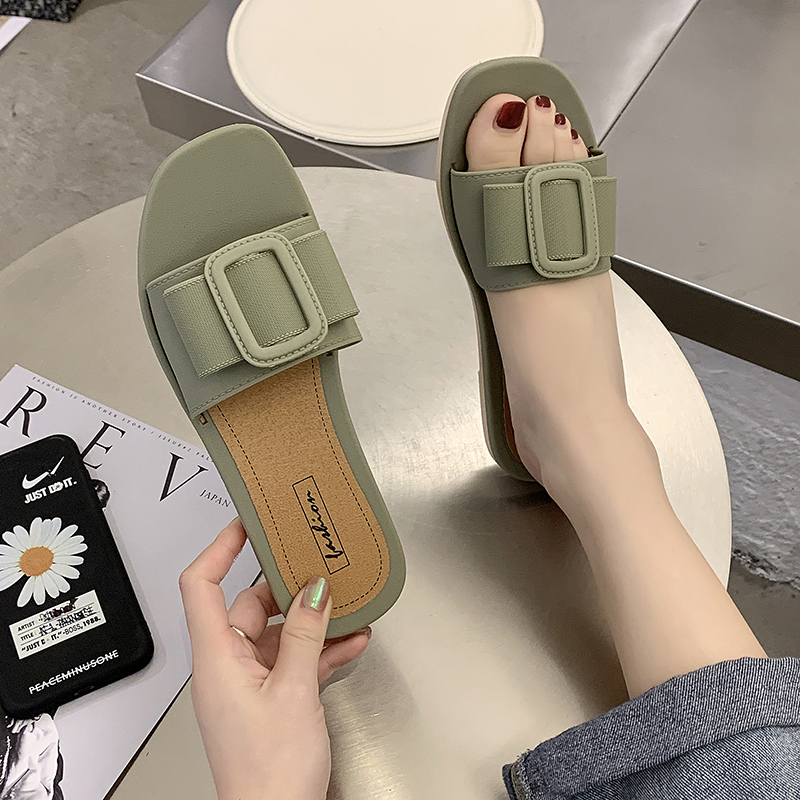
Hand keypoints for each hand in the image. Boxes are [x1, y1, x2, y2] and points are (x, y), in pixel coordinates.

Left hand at [179, 519, 370, 799]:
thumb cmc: (269, 774)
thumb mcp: (294, 691)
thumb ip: (306, 635)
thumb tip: (314, 591)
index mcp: (216, 658)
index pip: (199, 585)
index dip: (219, 548)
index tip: (245, 524)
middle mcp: (227, 665)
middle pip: (249, 605)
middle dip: (287, 587)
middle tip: (316, 566)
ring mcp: (248, 683)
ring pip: (278, 633)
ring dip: (313, 621)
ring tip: (345, 604)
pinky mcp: (269, 699)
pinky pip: (293, 660)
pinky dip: (320, 650)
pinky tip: (351, 642)